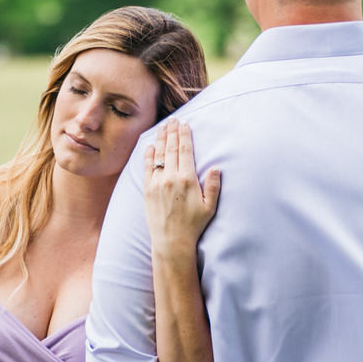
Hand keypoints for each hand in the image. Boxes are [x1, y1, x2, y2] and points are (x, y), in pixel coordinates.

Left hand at [144, 120, 220, 253]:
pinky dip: (148, 155)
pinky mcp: (147, 190)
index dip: (184, 135)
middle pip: (172, 149)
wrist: (171, 241)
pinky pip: (147, 168)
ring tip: (163, 127)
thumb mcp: (209, 207)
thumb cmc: (193, 225)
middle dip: (173, 132)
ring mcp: (157, 183)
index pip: (185, 151)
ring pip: (159, 155)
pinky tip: (150, 146)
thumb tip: (215, 168)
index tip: (184, 124)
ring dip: (162, 139)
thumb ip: (213, 186)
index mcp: (187, 180)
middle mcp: (170, 178)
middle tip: (173, 120)